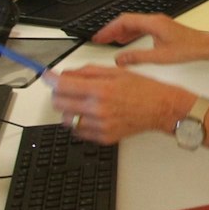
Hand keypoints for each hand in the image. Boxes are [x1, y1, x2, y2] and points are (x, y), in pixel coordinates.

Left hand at [47, 64, 195, 144]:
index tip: (47, 76)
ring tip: (84, 103)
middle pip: (59, 103)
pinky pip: (79, 131)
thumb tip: (65, 74)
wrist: (161, 108)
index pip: (62, 85)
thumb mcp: (116, 72)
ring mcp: (100, 126)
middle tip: (68, 88)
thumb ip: (88, 72)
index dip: (50, 79)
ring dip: (70, 109)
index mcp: (101, 90)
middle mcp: (98, 109)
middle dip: (60, 93)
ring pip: (66, 119)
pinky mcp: (103, 138)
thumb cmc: (143, 88)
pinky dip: (80, 122)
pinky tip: (93, 114)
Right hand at [93, 13, 208, 65]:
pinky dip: (130, 34)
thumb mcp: (159, 57)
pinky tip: (125, 41)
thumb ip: (138, 57)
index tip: (99, 37)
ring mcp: (158, 23)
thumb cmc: (188, 49)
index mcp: (153, 23)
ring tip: (109, 41)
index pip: (125, 21)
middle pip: (127, 21)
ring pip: (133, 24)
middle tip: (100, 39)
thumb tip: (120, 60)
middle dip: (112, 30)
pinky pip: (140, 28)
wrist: (204, 46)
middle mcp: (155, 20)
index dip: (109, 28)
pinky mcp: (161, 28)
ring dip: (120, 31)